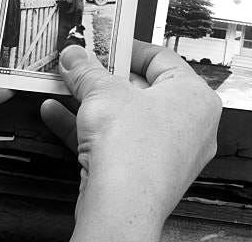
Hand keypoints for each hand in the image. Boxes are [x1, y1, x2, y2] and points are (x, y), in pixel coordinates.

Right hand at [40, 41, 221, 241]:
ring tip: (64, 86)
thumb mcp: (103, 92)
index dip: (127, 47)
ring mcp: (165, 152)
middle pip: (139, 88)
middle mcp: (187, 126)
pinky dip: (86, 127)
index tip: (104, 44)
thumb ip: (86, 70)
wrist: (121, 206)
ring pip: (123, 117)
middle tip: (80, 66)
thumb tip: (75, 57)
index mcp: (194, 97)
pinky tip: (56, 114)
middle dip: (102, 77)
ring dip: (88, 102)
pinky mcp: (141, 172)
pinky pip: (113, 141)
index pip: (161, 58)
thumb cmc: (134, 151)